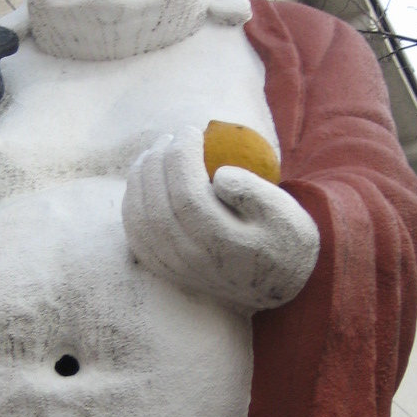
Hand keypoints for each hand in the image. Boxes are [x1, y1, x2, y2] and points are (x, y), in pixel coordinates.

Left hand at [122, 126, 318, 311]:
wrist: (278, 285)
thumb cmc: (283, 239)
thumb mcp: (283, 212)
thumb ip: (253, 192)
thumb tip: (219, 175)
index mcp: (221, 242)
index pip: (186, 193)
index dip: (181, 155)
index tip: (192, 131)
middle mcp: (192, 258)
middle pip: (158, 203)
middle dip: (158, 161)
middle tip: (171, 137)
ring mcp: (175, 266)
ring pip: (141, 218)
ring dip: (141, 178)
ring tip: (155, 152)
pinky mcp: (165, 269)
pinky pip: (136, 235)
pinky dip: (133, 203)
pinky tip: (143, 181)